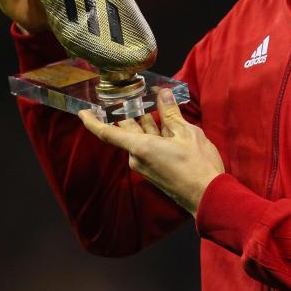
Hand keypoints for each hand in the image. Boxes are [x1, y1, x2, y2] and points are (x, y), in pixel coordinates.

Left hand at [78, 87, 224, 214]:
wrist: (207, 195)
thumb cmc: (197, 165)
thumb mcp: (186, 133)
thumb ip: (172, 113)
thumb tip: (163, 94)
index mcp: (141, 147)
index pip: (108, 133)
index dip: (93, 121)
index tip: (83, 111)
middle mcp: (138, 158)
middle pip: (126, 131)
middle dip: (128, 113)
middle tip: (131, 94)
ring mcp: (146, 166)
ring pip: (139, 137)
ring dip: (144, 122)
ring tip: (151, 103)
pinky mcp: (155, 170)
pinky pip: (147, 146)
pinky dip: (153, 133)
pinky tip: (163, 122)